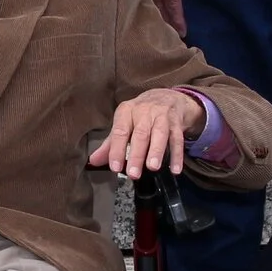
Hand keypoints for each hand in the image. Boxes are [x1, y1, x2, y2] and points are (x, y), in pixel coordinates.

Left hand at [88, 87, 204, 179]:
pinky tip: (175, 169)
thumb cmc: (140, 114)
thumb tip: (93, 161)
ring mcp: (162, 116)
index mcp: (126, 111)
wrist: (166, 97)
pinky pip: (178, 139)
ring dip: (156, 151)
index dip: (116, 149)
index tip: (114, 167)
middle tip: (133, 174)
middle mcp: (144, 111)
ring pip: (160, 134)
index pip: (120, 131)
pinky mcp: (177, 122)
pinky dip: (177, 154)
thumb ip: (110, 144)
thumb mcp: (124, 124)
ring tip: (153, 167)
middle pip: (140, 134)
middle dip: (136, 154)